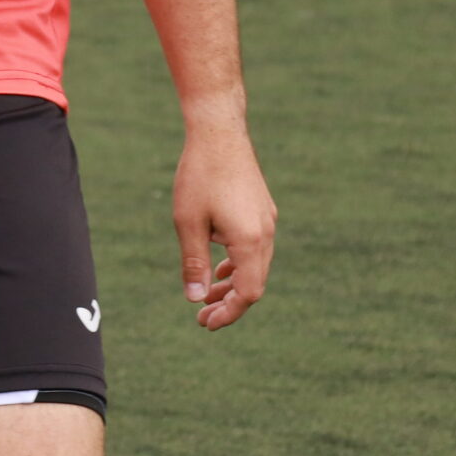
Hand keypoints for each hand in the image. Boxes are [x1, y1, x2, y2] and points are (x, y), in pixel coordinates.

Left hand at [174, 121, 275, 329]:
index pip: (248, 293)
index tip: (205, 324)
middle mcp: (266, 234)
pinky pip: (254, 248)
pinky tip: (219, 268)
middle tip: (202, 318)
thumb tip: (195, 299)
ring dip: (232, 283)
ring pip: (254, 265)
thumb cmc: (199, 175)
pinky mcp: (262, 210)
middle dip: (228, 302)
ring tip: (206, 296)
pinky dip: (237, 263)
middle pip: (253, 282)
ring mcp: (267, 221)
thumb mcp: (188, 222)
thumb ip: (194, 263)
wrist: (219, 132)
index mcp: (251, 242)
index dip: (229, 312)